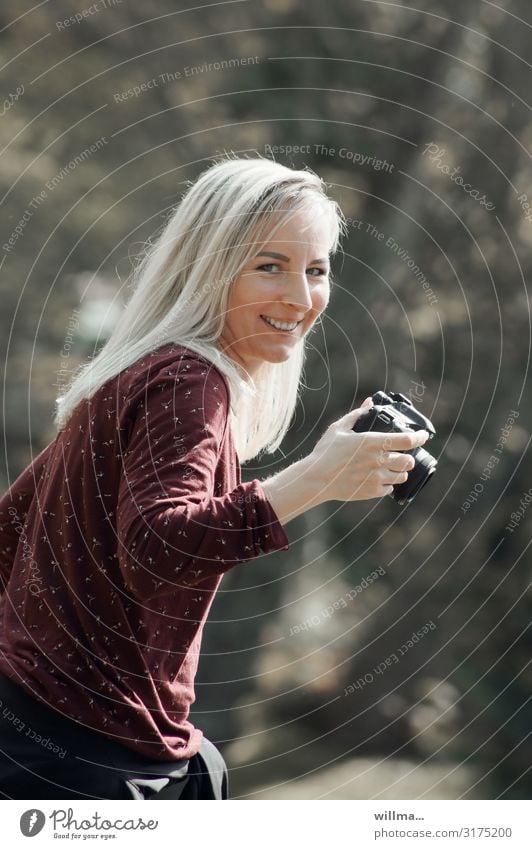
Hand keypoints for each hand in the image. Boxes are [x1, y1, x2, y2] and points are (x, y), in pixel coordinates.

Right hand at [307, 399, 429, 502]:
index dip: (419, 437)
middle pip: (408, 461)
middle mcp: (377, 461)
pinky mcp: (371, 492)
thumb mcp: (338, 429)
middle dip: (409, 457)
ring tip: (392, 467)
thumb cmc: (325, 452)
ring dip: (400, 471)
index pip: (406, 440)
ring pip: (401, 476)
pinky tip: (379, 478)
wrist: (316, 479)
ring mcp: (375, 478)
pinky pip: (390, 489)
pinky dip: (388, 484)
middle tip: (403, 455)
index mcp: (371, 442)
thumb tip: (370, 403)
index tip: (423, 436)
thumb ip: (357, 414)